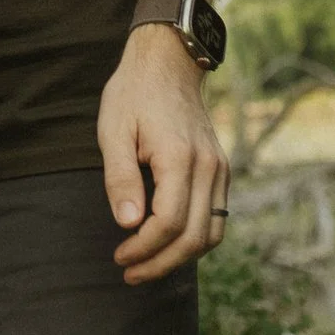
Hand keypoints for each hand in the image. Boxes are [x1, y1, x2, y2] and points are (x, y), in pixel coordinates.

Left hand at [100, 26, 229, 283]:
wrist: (167, 61)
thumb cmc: (134, 93)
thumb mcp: (114, 129)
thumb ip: (120, 178)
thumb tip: (128, 224)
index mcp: (179, 157)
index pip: (169, 223)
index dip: (144, 248)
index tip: (119, 256)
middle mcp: (207, 166)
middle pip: (195, 237)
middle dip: (162, 263)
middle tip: (130, 273)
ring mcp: (219, 168)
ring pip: (212, 233)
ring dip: (181, 257)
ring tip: (148, 264)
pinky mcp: (220, 168)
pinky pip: (217, 216)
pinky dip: (196, 238)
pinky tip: (168, 243)